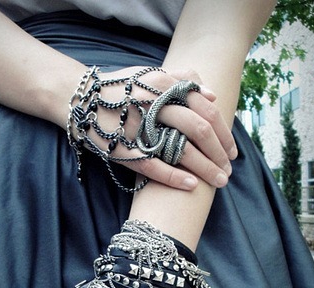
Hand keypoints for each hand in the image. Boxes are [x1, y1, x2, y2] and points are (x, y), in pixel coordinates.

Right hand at [70, 66, 237, 190]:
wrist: (81, 100)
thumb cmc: (120, 88)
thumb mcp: (151, 75)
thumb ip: (182, 79)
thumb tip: (213, 95)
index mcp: (165, 87)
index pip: (207, 111)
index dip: (225, 132)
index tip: (232, 150)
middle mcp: (156, 106)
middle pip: (200, 131)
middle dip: (220, 153)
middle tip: (229, 170)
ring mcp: (140, 130)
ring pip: (182, 150)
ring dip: (205, 168)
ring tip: (219, 182)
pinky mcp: (125, 151)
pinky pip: (154, 167)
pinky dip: (175, 177)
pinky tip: (191, 185)